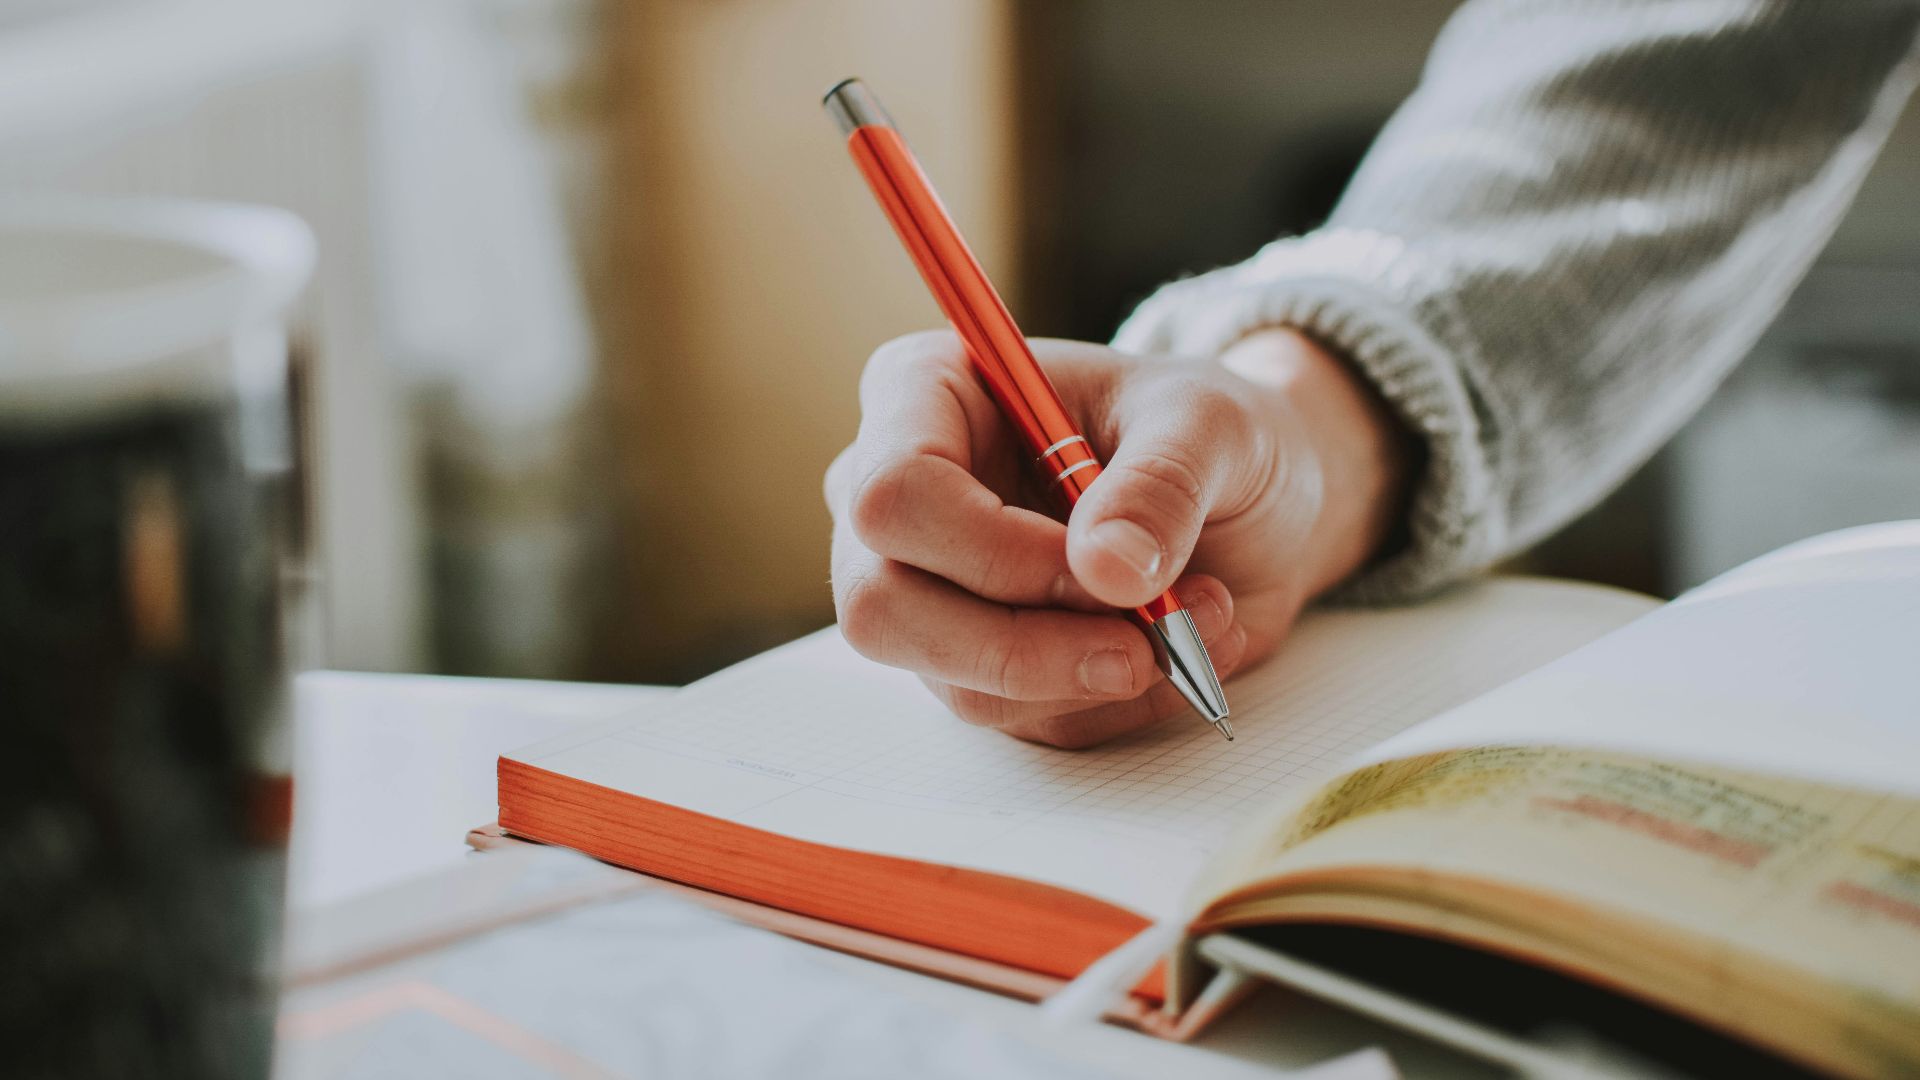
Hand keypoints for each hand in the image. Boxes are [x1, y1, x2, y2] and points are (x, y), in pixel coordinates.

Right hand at [824, 327, 1409, 746]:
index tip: (1105, 567)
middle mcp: (900, 499)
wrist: (1250, 498)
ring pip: (956, 681)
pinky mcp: (975, 664)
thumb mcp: (1213, 425)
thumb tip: (1108, 570)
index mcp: (925, 394)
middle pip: (883, 607)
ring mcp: (926, 590)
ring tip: (1198, 616)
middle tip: (1144, 640)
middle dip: (1025, 645)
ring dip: (1092, 673)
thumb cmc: (1208, 433)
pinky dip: (1114, 699)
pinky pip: (1022, 717)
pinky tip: (1179, 644)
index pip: (893, 493)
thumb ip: (1161, 485)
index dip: (992, 550)